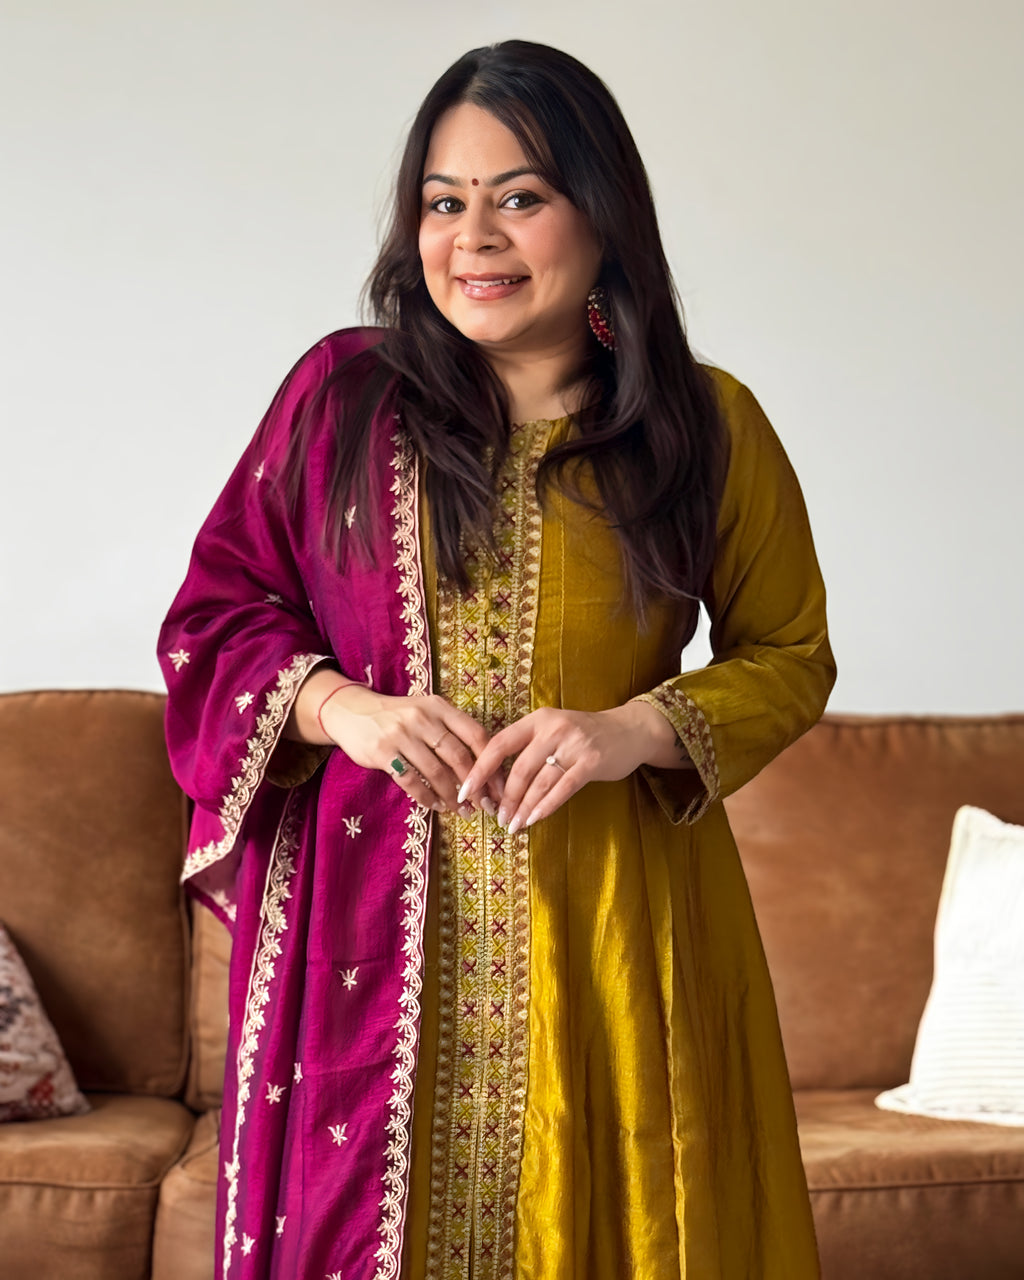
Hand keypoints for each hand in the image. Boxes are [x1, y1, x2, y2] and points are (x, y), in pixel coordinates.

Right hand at [319, 683, 501, 814]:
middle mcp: (422, 717)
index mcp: (440, 707)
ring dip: (452, 796)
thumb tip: (486, 766)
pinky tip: (436, 806)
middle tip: (485, 806)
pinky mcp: (382, 752)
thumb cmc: (397, 716)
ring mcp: (401, 734)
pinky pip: (410, 780)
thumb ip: (452, 731)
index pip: (476, 734)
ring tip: (463, 811)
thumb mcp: (427, 712)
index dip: (492, 764)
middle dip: (475, 786)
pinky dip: (426, 797)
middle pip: (459, 756)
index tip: (501, 787)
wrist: (352, 711)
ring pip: (436, 772)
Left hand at [458, 701, 676, 832]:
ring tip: (512, 825)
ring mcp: (573, 744)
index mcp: (537, 720)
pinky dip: (546, 806)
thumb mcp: (553, 731)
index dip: (480, 769)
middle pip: (519, 768)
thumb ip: (528, 749)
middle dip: (505, 797)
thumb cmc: (585, 735)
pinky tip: (534, 819)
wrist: (630, 730)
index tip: (466, 791)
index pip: (499, 744)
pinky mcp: (591, 761)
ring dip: (523, 807)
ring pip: (539, 782)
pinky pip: (563, 788)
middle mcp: (553, 728)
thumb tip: (495, 782)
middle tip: (497, 817)